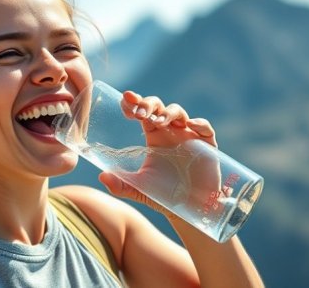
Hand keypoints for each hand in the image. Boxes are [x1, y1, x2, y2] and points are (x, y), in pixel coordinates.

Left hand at [100, 90, 219, 217]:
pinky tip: (189, 126)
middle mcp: (170, 131)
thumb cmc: (164, 195)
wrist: (190, 209)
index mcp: (153, 136)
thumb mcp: (139, 190)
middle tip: (139, 113)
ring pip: (178, 113)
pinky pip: (205, 128)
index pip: (142, 112)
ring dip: (167, 113)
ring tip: (158, 121)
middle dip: (149, 104)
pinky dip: (199, 123)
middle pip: (158, 106)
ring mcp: (189, 136)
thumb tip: (102, 177)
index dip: (134, 103)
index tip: (125, 100)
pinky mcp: (207, 145)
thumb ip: (121, 186)